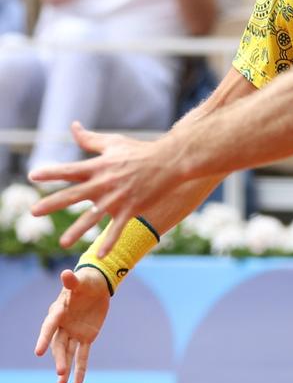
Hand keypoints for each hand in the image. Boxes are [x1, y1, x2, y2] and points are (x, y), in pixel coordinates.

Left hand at [29, 122, 180, 252]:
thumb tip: (73, 126)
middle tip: (33, 212)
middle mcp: (104, 183)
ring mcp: (117, 198)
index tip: (33, 176)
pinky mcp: (131, 209)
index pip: (70, 170)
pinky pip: (117, 228)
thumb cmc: (140, 151)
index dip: (51, 173)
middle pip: (73, 194)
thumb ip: (90, 139)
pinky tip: (101, 255)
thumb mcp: (113, 142)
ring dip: (77, 230)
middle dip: (52, 204)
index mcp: (98, 166)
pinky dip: (110, 242)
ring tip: (63, 243)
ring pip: (93, 217)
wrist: (169, 162)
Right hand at [34, 268, 110, 382]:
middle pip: (58, 344)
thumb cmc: (86, 282)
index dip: (44, 338)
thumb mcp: (81, 281)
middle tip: (60, 371)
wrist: (96, 286)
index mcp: (58, 312)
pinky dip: (80, 368)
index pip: (49, 327)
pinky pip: (82, 355)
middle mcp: (63, 325)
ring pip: (68, 353)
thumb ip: (72, 282)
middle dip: (59, 358)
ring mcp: (74, 333)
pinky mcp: (86, 337)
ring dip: (65, 367)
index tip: (37, 352)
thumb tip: (66, 274)